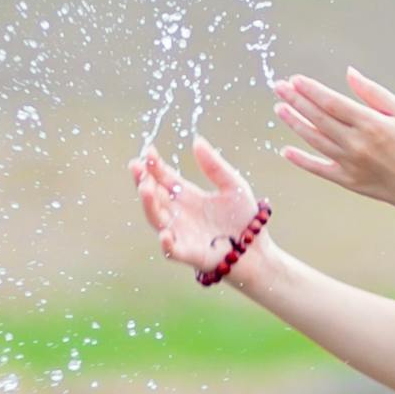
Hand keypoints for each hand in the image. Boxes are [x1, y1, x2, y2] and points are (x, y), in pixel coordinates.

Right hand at [131, 139, 266, 278]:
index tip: (148, 151)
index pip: (164, 178)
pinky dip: (166, 243)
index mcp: (187, 195)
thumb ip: (214, 166)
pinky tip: (165, 234)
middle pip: (154, 196)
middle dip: (143, 181)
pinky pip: (172, 250)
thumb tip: (196, 140)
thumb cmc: (243, 218)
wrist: (256, 249)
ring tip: (146, 188)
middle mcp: (178, 213)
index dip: (154, 165)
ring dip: (149, 204)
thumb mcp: (232, 185)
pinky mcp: (188, 253)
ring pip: (157, 219)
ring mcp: (180, 233)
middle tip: (138, 167)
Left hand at [270, 69, 394, 209]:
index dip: (311, 90)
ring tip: (279, 109)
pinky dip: (301, 160)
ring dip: (294, 124)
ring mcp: (349, 163)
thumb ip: (373, 92)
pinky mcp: (346, 181)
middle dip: (296, 101)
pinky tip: (285, 150)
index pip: (332, 103)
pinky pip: (318, 168)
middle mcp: (356, 143)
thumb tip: (349, 72)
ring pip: (314, 140)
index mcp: (370, 123)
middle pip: (318, 118)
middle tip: (278, 87)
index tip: (295, 79)